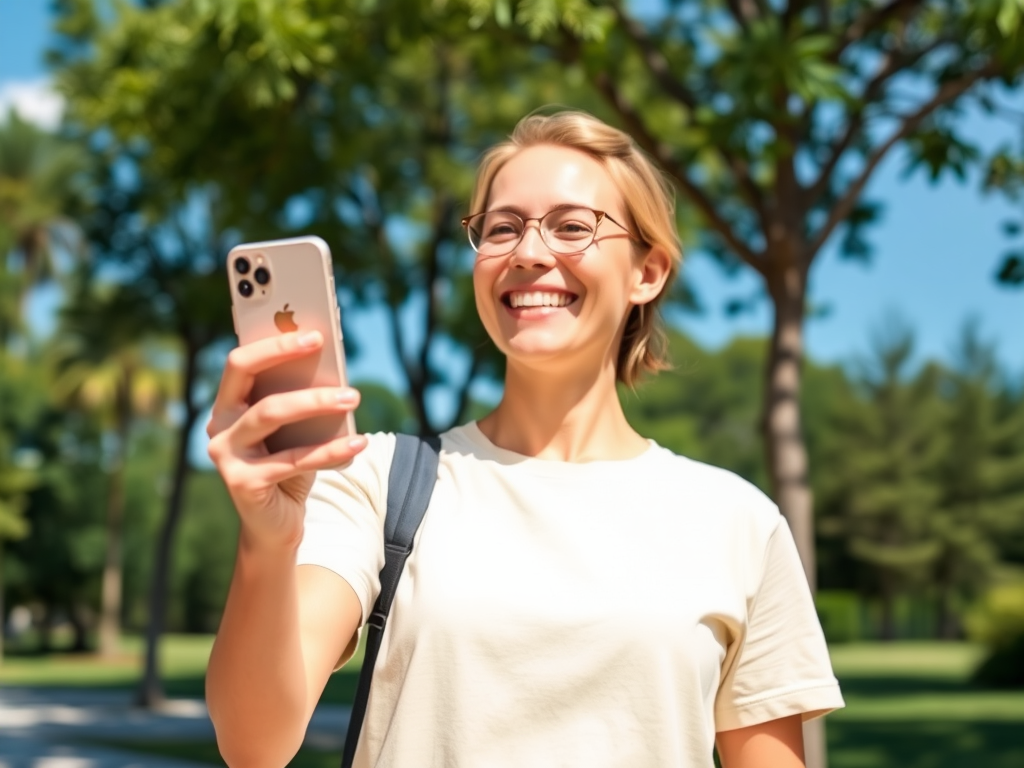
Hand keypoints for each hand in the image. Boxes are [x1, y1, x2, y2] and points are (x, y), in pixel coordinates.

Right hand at [206, 330, 367, 549]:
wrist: (277, 526)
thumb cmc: (290, 468)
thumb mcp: (297, 431)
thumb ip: (301, 400)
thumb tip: (333, 369)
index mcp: (229, 405)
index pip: (240, 361)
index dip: (272, 342)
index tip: (313, 332)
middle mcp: (219, 425)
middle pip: (244, 374)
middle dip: (282, 353)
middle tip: (322, 343)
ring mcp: (225, 454)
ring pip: (270, 413)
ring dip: (315, 401)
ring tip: (353, 396)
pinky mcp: (242, 482)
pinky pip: (293, 459)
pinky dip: (330, 450)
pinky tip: (359, 442)